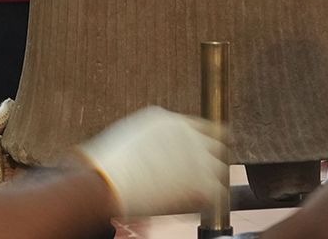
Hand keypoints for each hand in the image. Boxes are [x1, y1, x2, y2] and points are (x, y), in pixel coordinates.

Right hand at [73, 106, 227, 217]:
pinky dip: (209, 203)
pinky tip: (192, 206)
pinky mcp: (203, 183)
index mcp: (168, 121)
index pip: (202, 126)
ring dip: (210, 181)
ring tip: (193, 194)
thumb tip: (156, 153)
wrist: (107, 184)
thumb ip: (152, 140)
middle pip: (217, 145)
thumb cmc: (107, 167)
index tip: (200, 155)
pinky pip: (220, 194)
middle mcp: (188, 134)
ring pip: (221, 170)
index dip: (202, 143)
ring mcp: (198, 157)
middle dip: (210, 160)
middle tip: (200, 176)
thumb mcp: (128, 138)